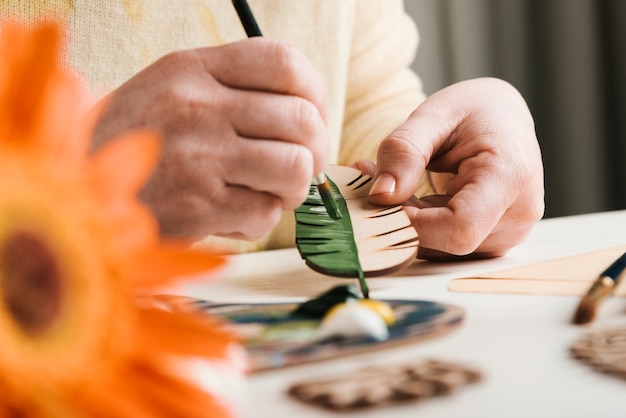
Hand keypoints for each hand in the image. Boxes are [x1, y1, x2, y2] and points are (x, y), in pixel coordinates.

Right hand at [92, 38, 328, 240]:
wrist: (77, 189)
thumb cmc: (138, 140)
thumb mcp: (172, 89)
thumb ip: (234, 89)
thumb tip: (308, 112)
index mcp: (193, 69)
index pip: (284, 62)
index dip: (315, 93)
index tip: (312, 117)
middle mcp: (197, 107)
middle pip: (302, 120)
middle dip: (315, 151)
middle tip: (300, 166)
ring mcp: (198, 157)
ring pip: (295, 168)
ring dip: (293, 189)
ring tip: (268, 192)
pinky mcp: (198, 207)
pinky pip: (265, 214)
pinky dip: (257, 220)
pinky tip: (230, 215)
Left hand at [363, 78, 543, 258]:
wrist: (504, 116)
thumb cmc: (473, 110)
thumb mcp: (433, 115)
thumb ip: (404, 152)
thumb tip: (381, 196)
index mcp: (510, 176)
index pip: (458, 228)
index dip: (413, 224)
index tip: (380, 197)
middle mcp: (517, 213)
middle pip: (445, 240)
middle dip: (402, 216)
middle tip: (373, 174)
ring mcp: (508, 233)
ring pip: (440, 248)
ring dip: (406, 221)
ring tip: (392, 180)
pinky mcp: (493, 241)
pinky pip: (444, 245)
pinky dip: (418, 225)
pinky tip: (407, 195)